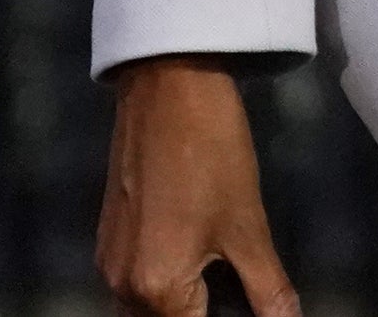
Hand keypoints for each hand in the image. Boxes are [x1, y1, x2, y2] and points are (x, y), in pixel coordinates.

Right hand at [98, 55, 300, 316]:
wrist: (167, 84)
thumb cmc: (212, 152)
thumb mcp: (249, 228)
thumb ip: (269, 293)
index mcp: (156, 290)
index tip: (250, 306)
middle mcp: (121, 286)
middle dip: (201, 314)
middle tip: (241, 298)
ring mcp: (109, 261)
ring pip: (146, 311)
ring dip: (182, 308)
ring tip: (223, 288)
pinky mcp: (108, 237)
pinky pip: (135, 285)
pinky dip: (164, 288)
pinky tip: (198, 264)